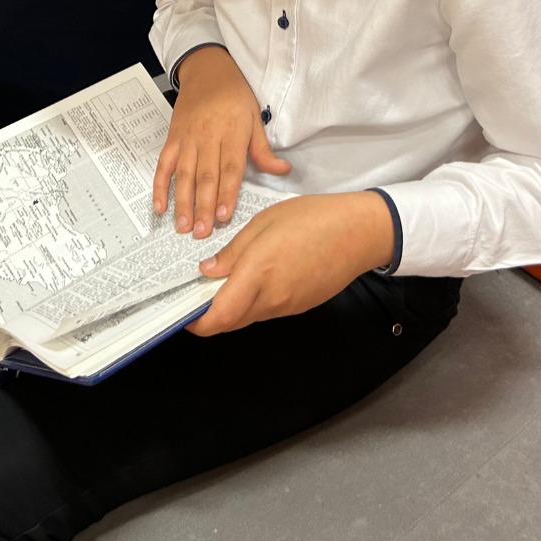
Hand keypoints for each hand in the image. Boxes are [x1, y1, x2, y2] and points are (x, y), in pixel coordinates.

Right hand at [153, 47, 289, 238]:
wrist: (207, 69)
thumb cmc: (234, 94)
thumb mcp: (254, 117)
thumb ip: (262, 149)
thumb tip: (283, 170)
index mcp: (231, 132)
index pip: (229, 168)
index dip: (227, 193)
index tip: (225, 216)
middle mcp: (207, 137)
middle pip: (204, 176)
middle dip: (203, 206)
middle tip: (203, 232)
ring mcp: (186, 138)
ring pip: (183, 174)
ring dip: (182, 202)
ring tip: (183, 226)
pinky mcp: (172, 138)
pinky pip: (163, 165)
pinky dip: (159, 186)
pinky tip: (160, 206)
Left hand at [185, 192, 395, 335]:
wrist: (359, 232)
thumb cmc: (313, 218)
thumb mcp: (264, 223)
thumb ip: (233, 251)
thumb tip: (208, 271)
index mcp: (258, 273)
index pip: (218, 316)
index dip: (195, 322)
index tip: (181, 311)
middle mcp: (271, 298)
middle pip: (229, 322)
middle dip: (209, 313)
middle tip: (198, 291)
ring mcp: (287, 306)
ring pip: (248, 317)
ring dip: (232, 305)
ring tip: (227, 278)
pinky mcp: (300, 306)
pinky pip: (267, 310)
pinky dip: (253, 300)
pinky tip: (257, 277)